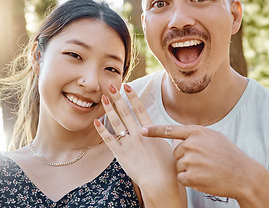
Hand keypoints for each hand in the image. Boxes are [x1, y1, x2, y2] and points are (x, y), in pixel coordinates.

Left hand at [94, 84, 183, 206]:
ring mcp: (128, 144)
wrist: (160, 182)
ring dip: (109, 109)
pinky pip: (109, 140)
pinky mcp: (121, 155)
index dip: (133, 96)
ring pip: (116, 122)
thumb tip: (173, 131)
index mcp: (151, 131)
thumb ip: (168, 137)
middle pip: (125, 112)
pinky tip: (96, 121)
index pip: (140, 109)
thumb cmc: (169, 167)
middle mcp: (138, 134)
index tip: (127, 86)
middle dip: (117, 97)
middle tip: (111, 86)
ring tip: (103, 98)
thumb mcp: (172, 148)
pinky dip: (101, 130)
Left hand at [142, 124, 258, 198]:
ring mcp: (190, 160)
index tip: (142, 131)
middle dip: (185, 157)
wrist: (243, 175)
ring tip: (206, 169)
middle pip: (175, 152)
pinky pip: (181, 177)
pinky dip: (189, 180)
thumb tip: (180, 137)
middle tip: (204, 161)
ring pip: (178, 165)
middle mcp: (191, 144)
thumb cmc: (230, 155)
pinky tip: (204, 178)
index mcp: (196, 132)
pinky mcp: (190, 176)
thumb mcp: (214, 137)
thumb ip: (195, 135)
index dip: (154, 131)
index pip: (170, 130)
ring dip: (188, 169)